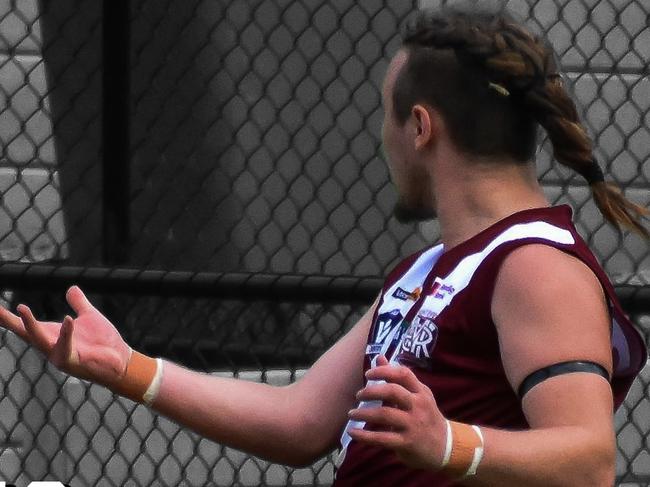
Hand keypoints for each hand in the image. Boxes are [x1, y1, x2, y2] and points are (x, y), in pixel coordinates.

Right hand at [0, 286, 130, 386]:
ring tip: (21, 308)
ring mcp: (59, 355)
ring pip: (39, 339)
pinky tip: (67, 319)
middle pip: (23, 332)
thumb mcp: (89, 317)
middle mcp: (49, 346)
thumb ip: (79, 303)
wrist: (120, 360)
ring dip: (29, 325)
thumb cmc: (102, 342)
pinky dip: (65, 333)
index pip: (24, 324)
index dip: (7, 316)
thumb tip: (71, 288)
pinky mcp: (72, 362)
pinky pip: (65, 346)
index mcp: (50, 334)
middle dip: (8, 321)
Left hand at [347, 355, 447, 469]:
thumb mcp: (418, 395)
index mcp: (420, 391)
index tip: (368, 374)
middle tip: (358, 395)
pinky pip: (382, 438)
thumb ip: (398, 378)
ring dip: (363, 413)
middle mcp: (418, 406)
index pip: (403, 374)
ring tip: (351, 413)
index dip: (384, 371)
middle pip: (392, 392)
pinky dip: (365, 435)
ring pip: (384, 414)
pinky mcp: (407, 443)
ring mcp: (413, 424)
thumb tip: (379, 357)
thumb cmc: (426, 416)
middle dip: (371, 391)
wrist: (446, 446)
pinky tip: (353, 432)